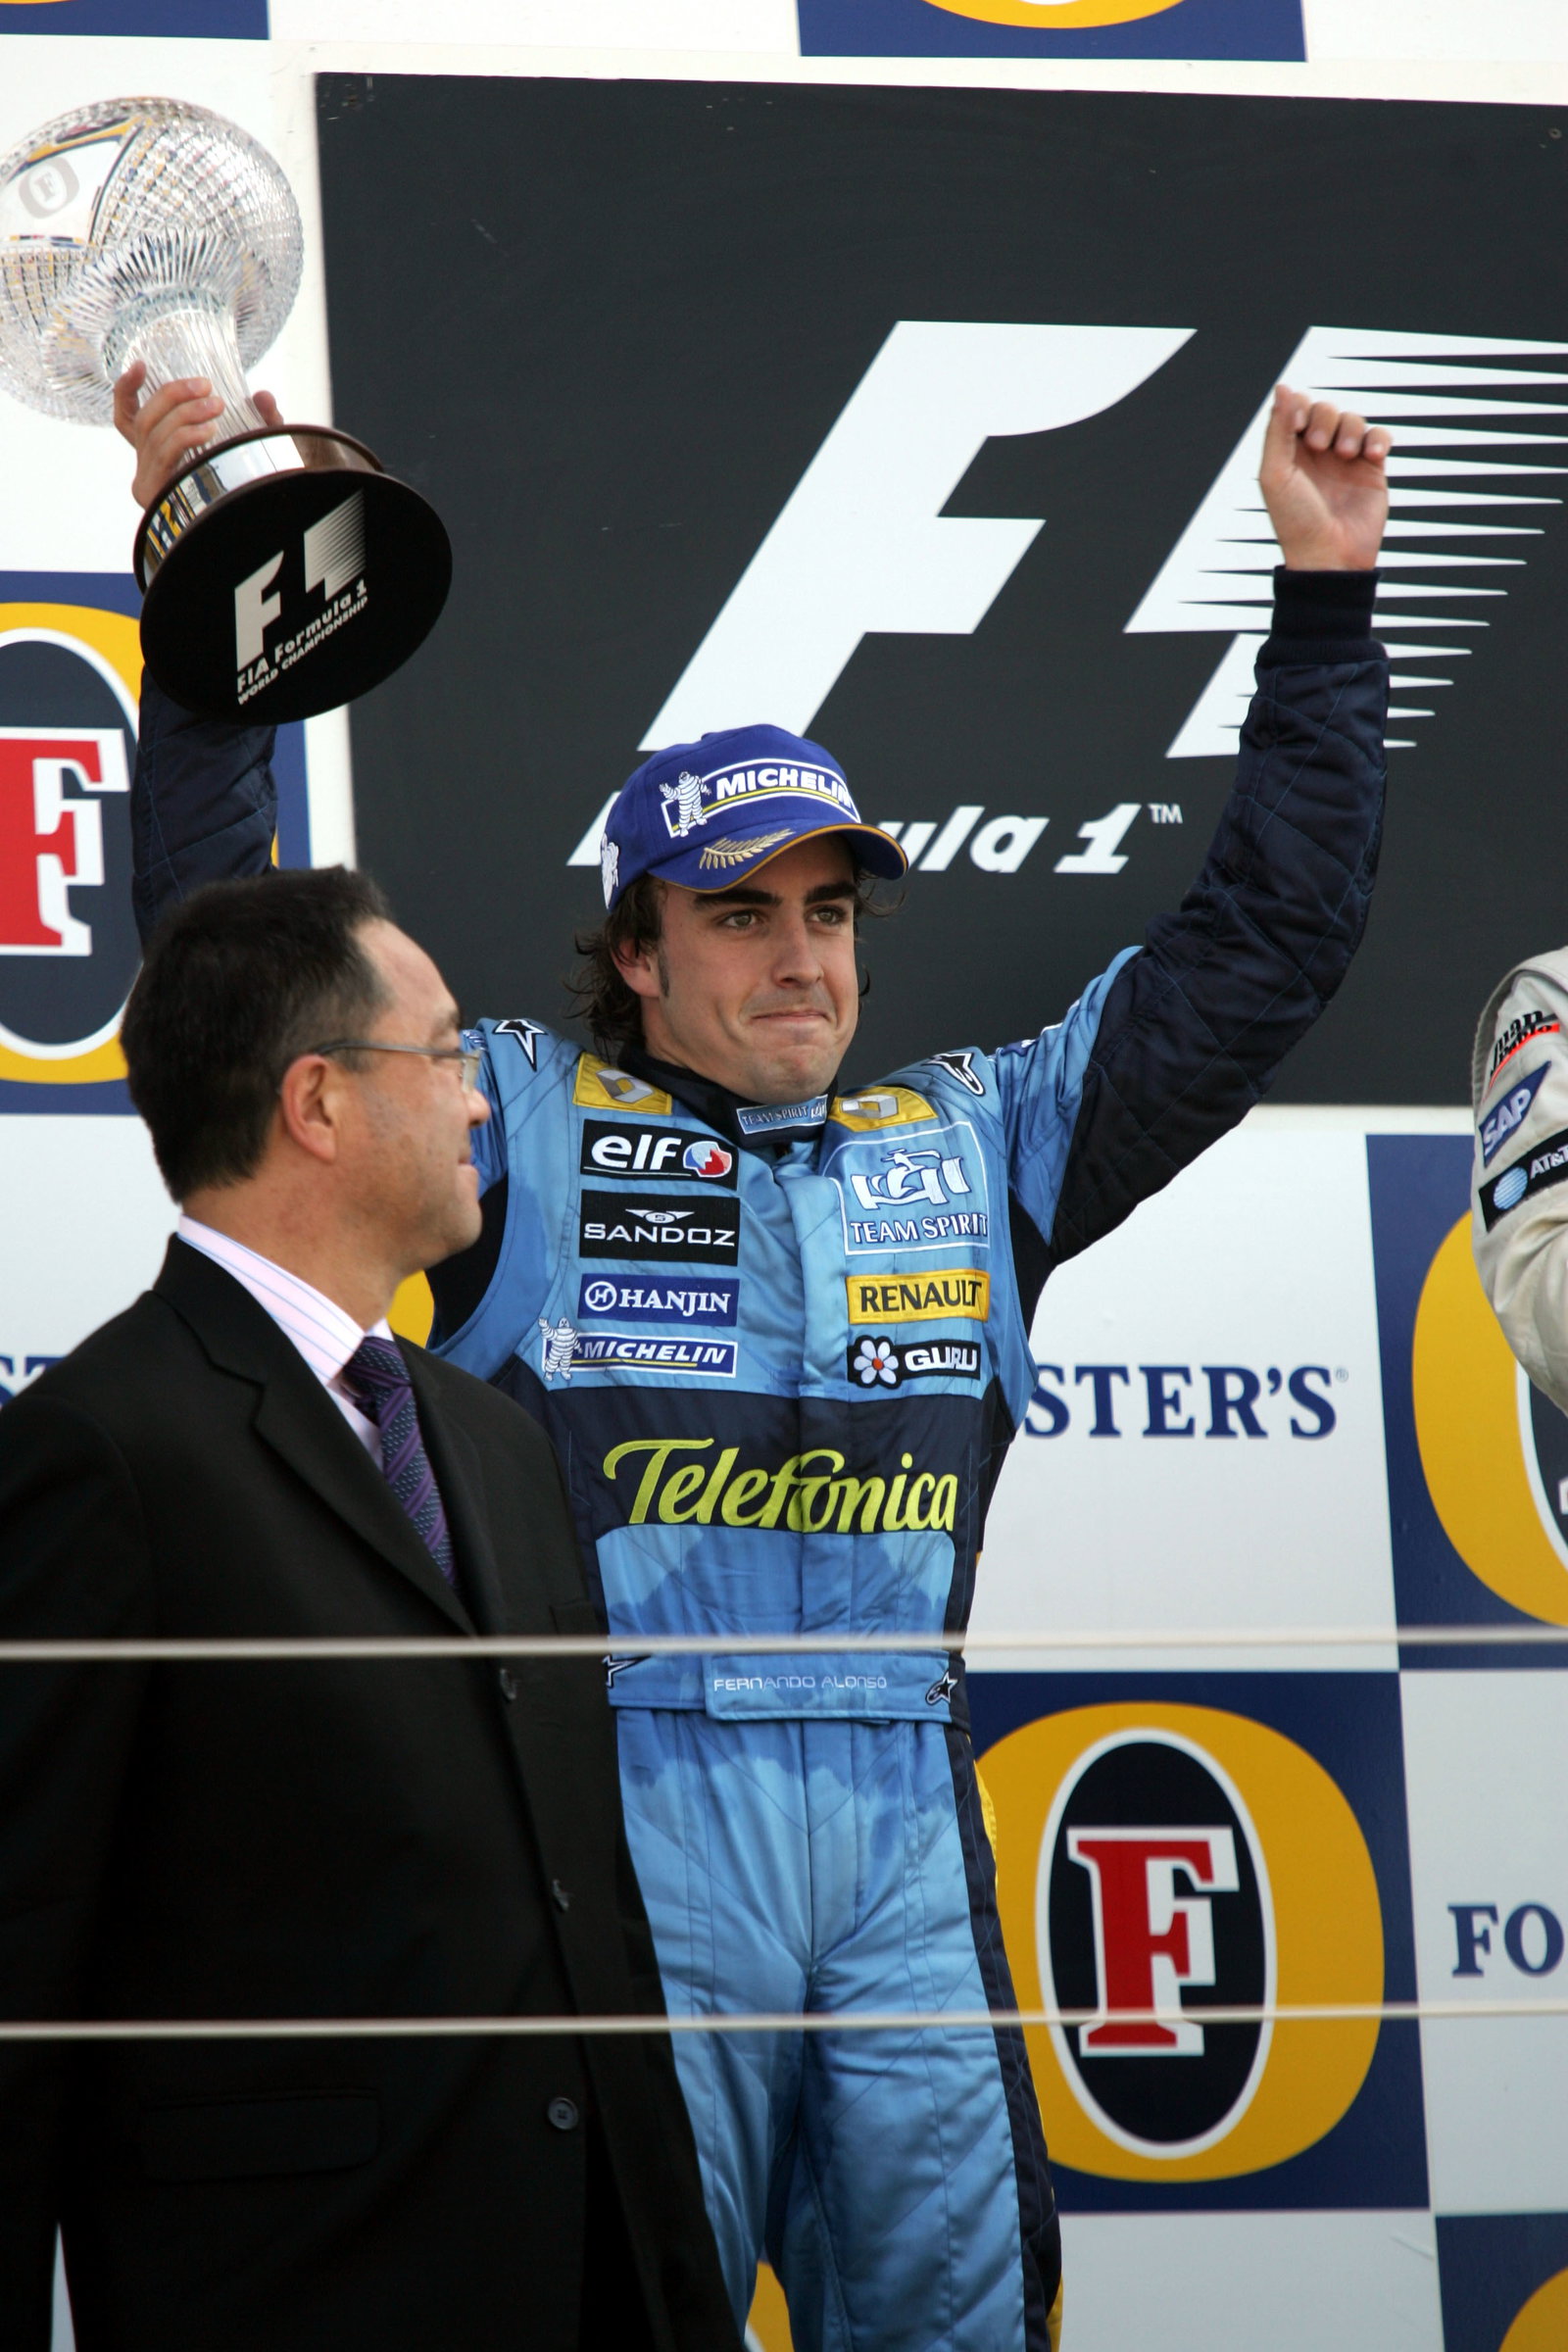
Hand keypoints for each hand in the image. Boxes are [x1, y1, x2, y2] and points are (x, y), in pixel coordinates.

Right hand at [112, 360, 282, 506]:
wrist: (253, 533)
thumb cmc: (246, 491)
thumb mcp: (255, 451)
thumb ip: (261, 423)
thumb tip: (263, 395)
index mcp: (157, 455)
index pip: (127, 419)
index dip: (126, 390)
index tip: (142, 366)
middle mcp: (146, 467)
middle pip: (144, 419)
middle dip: (172, 395)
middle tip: (206, 386)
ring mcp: (147, 482)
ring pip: (155, 433)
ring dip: (185, 413)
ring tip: (216, 407)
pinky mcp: (154, 494)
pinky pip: (164, 454)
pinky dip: (185, 436)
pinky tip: (209, 430)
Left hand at [1258, 382, 1390, 571]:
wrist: (1330, 557)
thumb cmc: (1296, 521)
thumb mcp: (1276, 473)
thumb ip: (1278, 429)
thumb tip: (1283, 387)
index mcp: (1288, 453)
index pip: (1296, 408)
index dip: (1299, 407)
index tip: (1299, 425)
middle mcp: (1316, 453)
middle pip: (1325, 409)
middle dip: (1324, 418)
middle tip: (1320, 446)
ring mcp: (1344, 460)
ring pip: (1353, 418)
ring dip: (1351, 429)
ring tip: (1348, 455)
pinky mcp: (1371, 469)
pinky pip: (1379, 435)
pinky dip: (1377, 438)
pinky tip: (1371, 455)